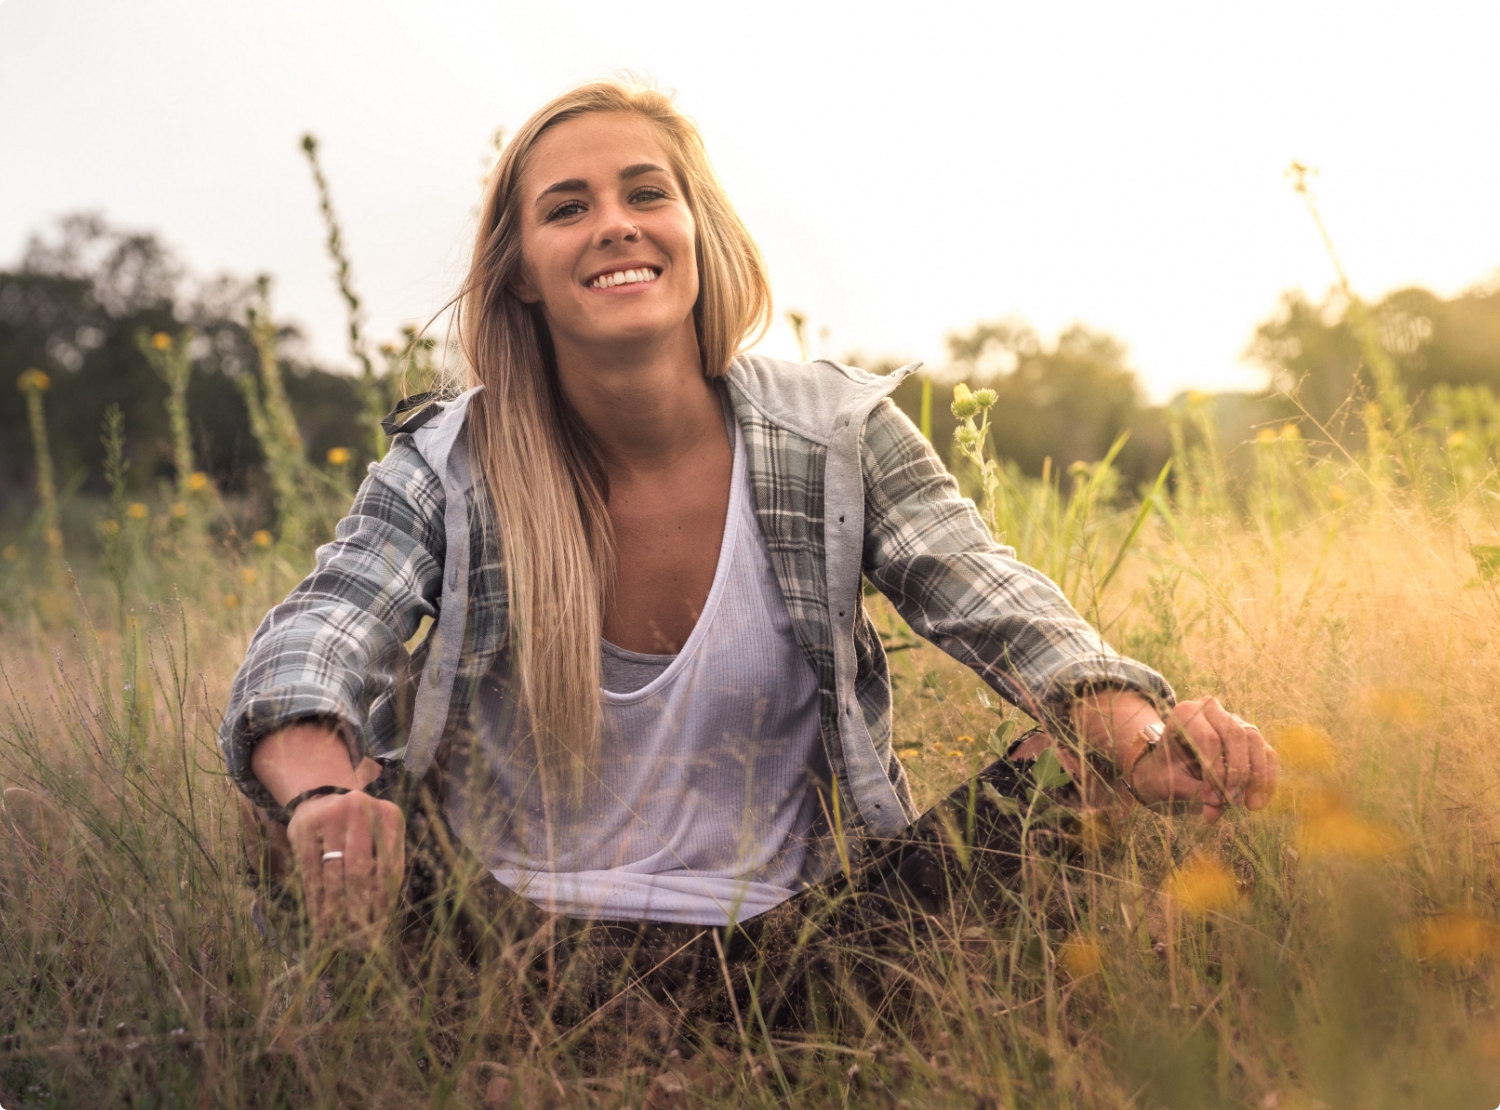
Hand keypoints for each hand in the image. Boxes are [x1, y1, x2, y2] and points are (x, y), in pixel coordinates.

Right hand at [287, 788, 404, 945]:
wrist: (322, 800)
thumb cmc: (359, 831)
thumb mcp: (379, 841)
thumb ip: (382, 872)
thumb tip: (378, 925)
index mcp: (391, 816)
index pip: (390, 869)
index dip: (383, 905)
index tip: (378, 934)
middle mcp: (362, 811)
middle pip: (360, 874)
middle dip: (358, 913)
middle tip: (357, 945)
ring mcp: (331, 817)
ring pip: (334, 877)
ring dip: (335, 914)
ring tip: (337, 941)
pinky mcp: (304, 829)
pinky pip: (311, 875)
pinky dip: (316, 903)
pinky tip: (319, 924)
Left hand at [1127, 697, 1277, 820]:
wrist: (1169, 771)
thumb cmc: (1166, 773)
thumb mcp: (1171, 783)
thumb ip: (1193, 792)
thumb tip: (1216, 807)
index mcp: (1185, 714)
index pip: (1208, 738)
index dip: (1215, 771)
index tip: (1213, 799)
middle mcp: (1211, 710)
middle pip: (1236, 735)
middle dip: (1238, 772)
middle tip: (1232, 802)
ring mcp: (1234, 721)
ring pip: (1255, 742)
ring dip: (1256, 776)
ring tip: (1249, 805)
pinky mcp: (1250, 738)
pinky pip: (1267, 754)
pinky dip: (1266, 779)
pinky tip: (1259, 802)